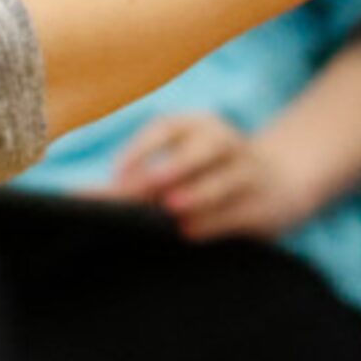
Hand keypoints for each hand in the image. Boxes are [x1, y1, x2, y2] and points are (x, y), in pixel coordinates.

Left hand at [112, 112, 315, 240]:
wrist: (279, 183)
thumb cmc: (204, 178)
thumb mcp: (174, 170)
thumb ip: (132, 184)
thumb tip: (81, 198)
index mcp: (199, 127)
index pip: (168, 128)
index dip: (141, 147)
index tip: (116, 173)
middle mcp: (227, 143)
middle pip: (206, 145)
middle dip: (176, 165)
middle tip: (145, 186)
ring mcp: (251, 172)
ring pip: (228, 177)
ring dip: (199, 192)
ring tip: (173, 208)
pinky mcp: (266, 204)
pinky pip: (242, 210)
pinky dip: (216, 221)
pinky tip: (191, 232)